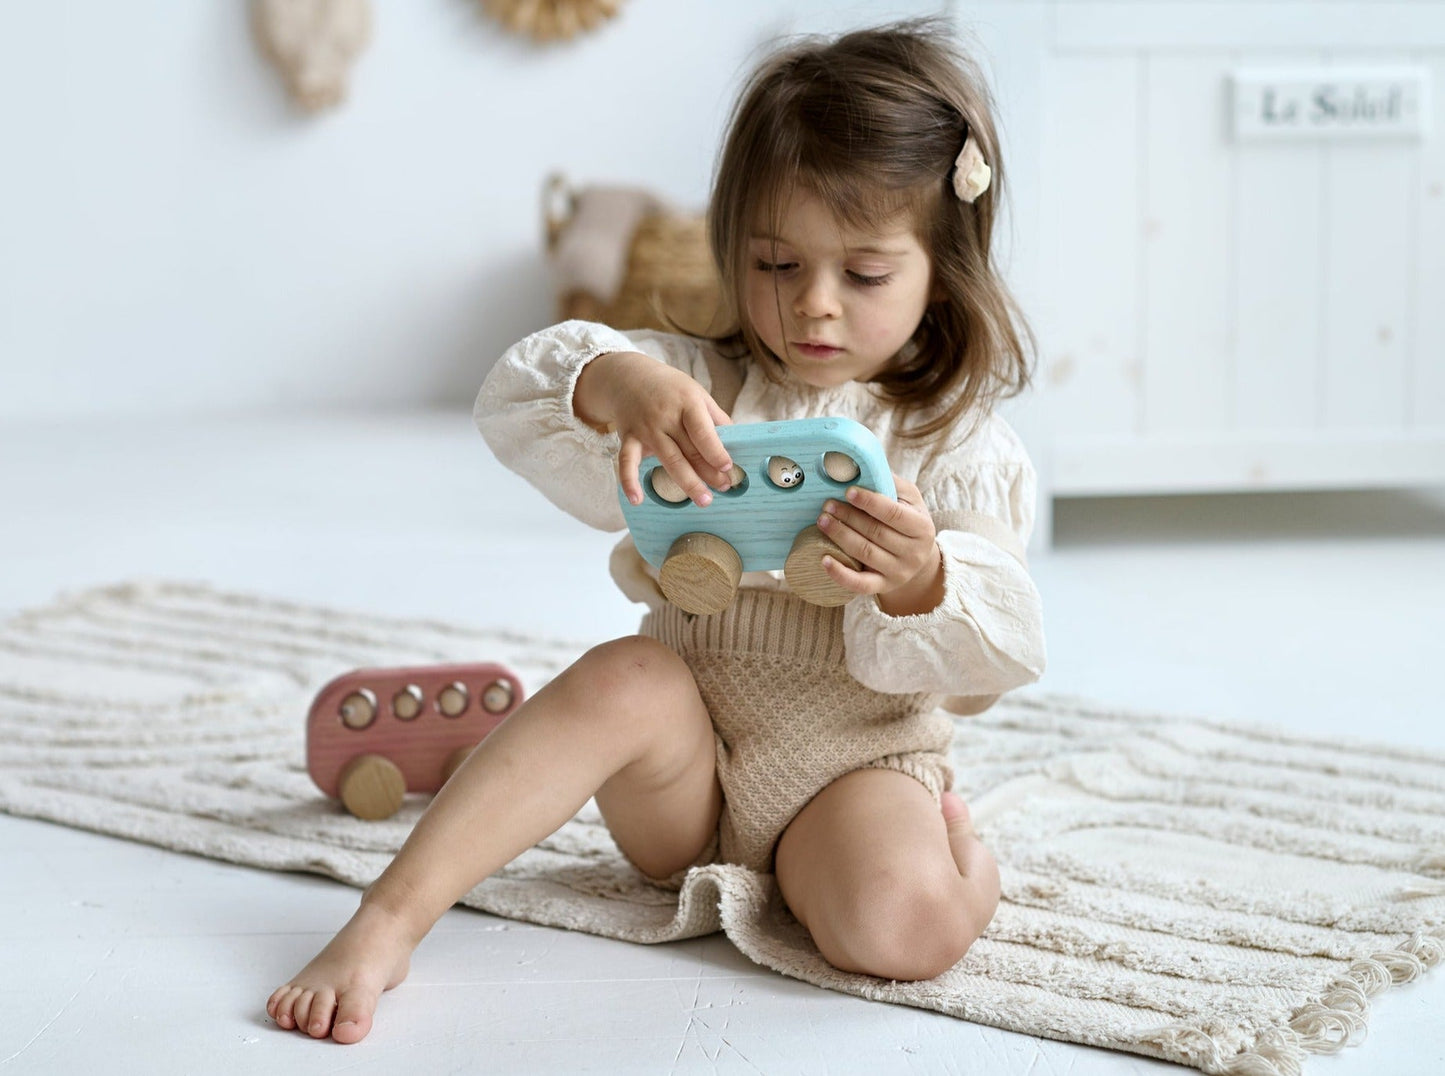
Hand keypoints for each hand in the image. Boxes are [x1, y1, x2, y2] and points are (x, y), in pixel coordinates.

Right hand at [574, 351, 732, 506]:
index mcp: (687, 402)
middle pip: (690, 451)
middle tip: (725, 488)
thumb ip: (715, 418)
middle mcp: (665, 416)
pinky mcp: (629, 438)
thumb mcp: (696, 393)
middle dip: (709, 473)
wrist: (628, 377)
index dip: (716, 451)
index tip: (728, 467)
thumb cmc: (669, 388)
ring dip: (687, 483)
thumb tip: (737, 443)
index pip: (703, 431)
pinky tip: (637, 499)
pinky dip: (629, 481)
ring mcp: (646, 428)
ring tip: (704, 500)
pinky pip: (626, 462)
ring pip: (668, 460)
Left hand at [814, 474, 943, 614]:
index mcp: (922, 528)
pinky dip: (840, 574)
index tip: (848, 491)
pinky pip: (860, 584)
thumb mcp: (910, 500)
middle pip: (876, 533)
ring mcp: (898, 573)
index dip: (870, 502)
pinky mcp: (883, 587)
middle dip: (849, 517)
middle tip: (827, 504)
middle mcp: (913, 553)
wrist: (917, 558)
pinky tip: (823, 560)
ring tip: (822, 521)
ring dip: (840, 536)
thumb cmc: (908, 521)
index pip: (894, 514)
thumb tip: (866, 465)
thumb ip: (892, 483)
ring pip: (865, 554)